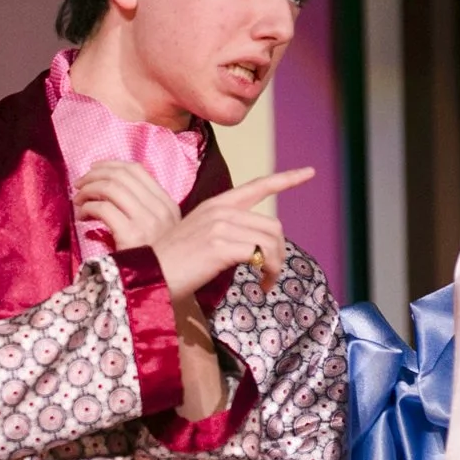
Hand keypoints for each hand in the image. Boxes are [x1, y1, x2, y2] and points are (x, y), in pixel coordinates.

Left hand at [71, 160, 182, 253]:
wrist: (161, 289)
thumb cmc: (157, 264)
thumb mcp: (161, 233)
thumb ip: (145, 211)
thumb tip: (113, 189)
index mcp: (168, 205)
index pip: (137, 170)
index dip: (111, 165)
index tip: (94, 170)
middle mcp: (160, 210)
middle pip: (121, 175)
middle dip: (94, 175)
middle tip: (79, 184)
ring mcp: (147, 222)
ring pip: (110, 188)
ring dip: (88, 190)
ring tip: (78, 199)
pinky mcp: (132, 236)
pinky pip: (103, 209)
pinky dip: (87, 208)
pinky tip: (82, 217)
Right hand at [141, 168, 315, 301]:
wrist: (150, 276)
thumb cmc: (174, 264)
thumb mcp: (200, 238)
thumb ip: (226, 232)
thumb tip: (254, 246)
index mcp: (216, 205)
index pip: (257, 186)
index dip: (287, 179)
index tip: (309, 173)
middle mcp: (220, 211)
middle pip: (272, 224)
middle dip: (279, 251)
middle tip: (270, 274)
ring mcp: (220, 226)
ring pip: (270, 240)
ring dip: (276, 265)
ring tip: (265, 282)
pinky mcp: (220, 245)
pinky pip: (261, 254)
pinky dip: (267, 272)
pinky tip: (260, 285)